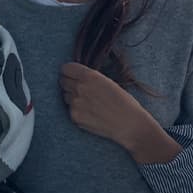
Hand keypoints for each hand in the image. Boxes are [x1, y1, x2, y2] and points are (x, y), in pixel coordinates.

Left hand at [59, 62, 180, 162]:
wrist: (129, 124)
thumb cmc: (124, 102)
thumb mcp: (109, 82)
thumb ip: (91, 79)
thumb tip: (78, 78)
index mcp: (90, 76)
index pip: (66, 68)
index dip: (69, 72)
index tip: (72, 75)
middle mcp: (80, 88)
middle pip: (63, 81)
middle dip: (69, 84)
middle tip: (81, 90)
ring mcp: (75, 103)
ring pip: (65, 96)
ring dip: (72, 97)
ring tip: (88, 103)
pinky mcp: (74, 117)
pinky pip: (70, 110)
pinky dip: (77, 110)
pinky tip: (90, 113)